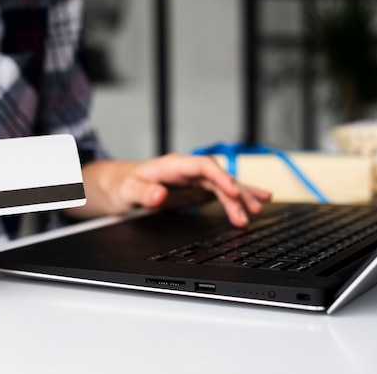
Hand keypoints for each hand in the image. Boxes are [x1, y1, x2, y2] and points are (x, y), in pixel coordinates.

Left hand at [75, 154, 271, 225]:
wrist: (117, 185)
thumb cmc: (122, 184)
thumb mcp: (127, 190)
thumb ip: (144, 193)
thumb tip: (160, 195)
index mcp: (172, 165)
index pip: (202, 166)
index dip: (220, 176)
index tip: (233, 191)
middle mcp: (187, 170)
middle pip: (217, 177)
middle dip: (235, 193)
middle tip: (248, 212)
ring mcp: (194, 180)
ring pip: (223, 185)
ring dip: (242, 196)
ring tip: (259, 207)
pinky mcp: (196, 190)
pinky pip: (221, 192)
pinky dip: (238, 197)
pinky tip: (255, 201)